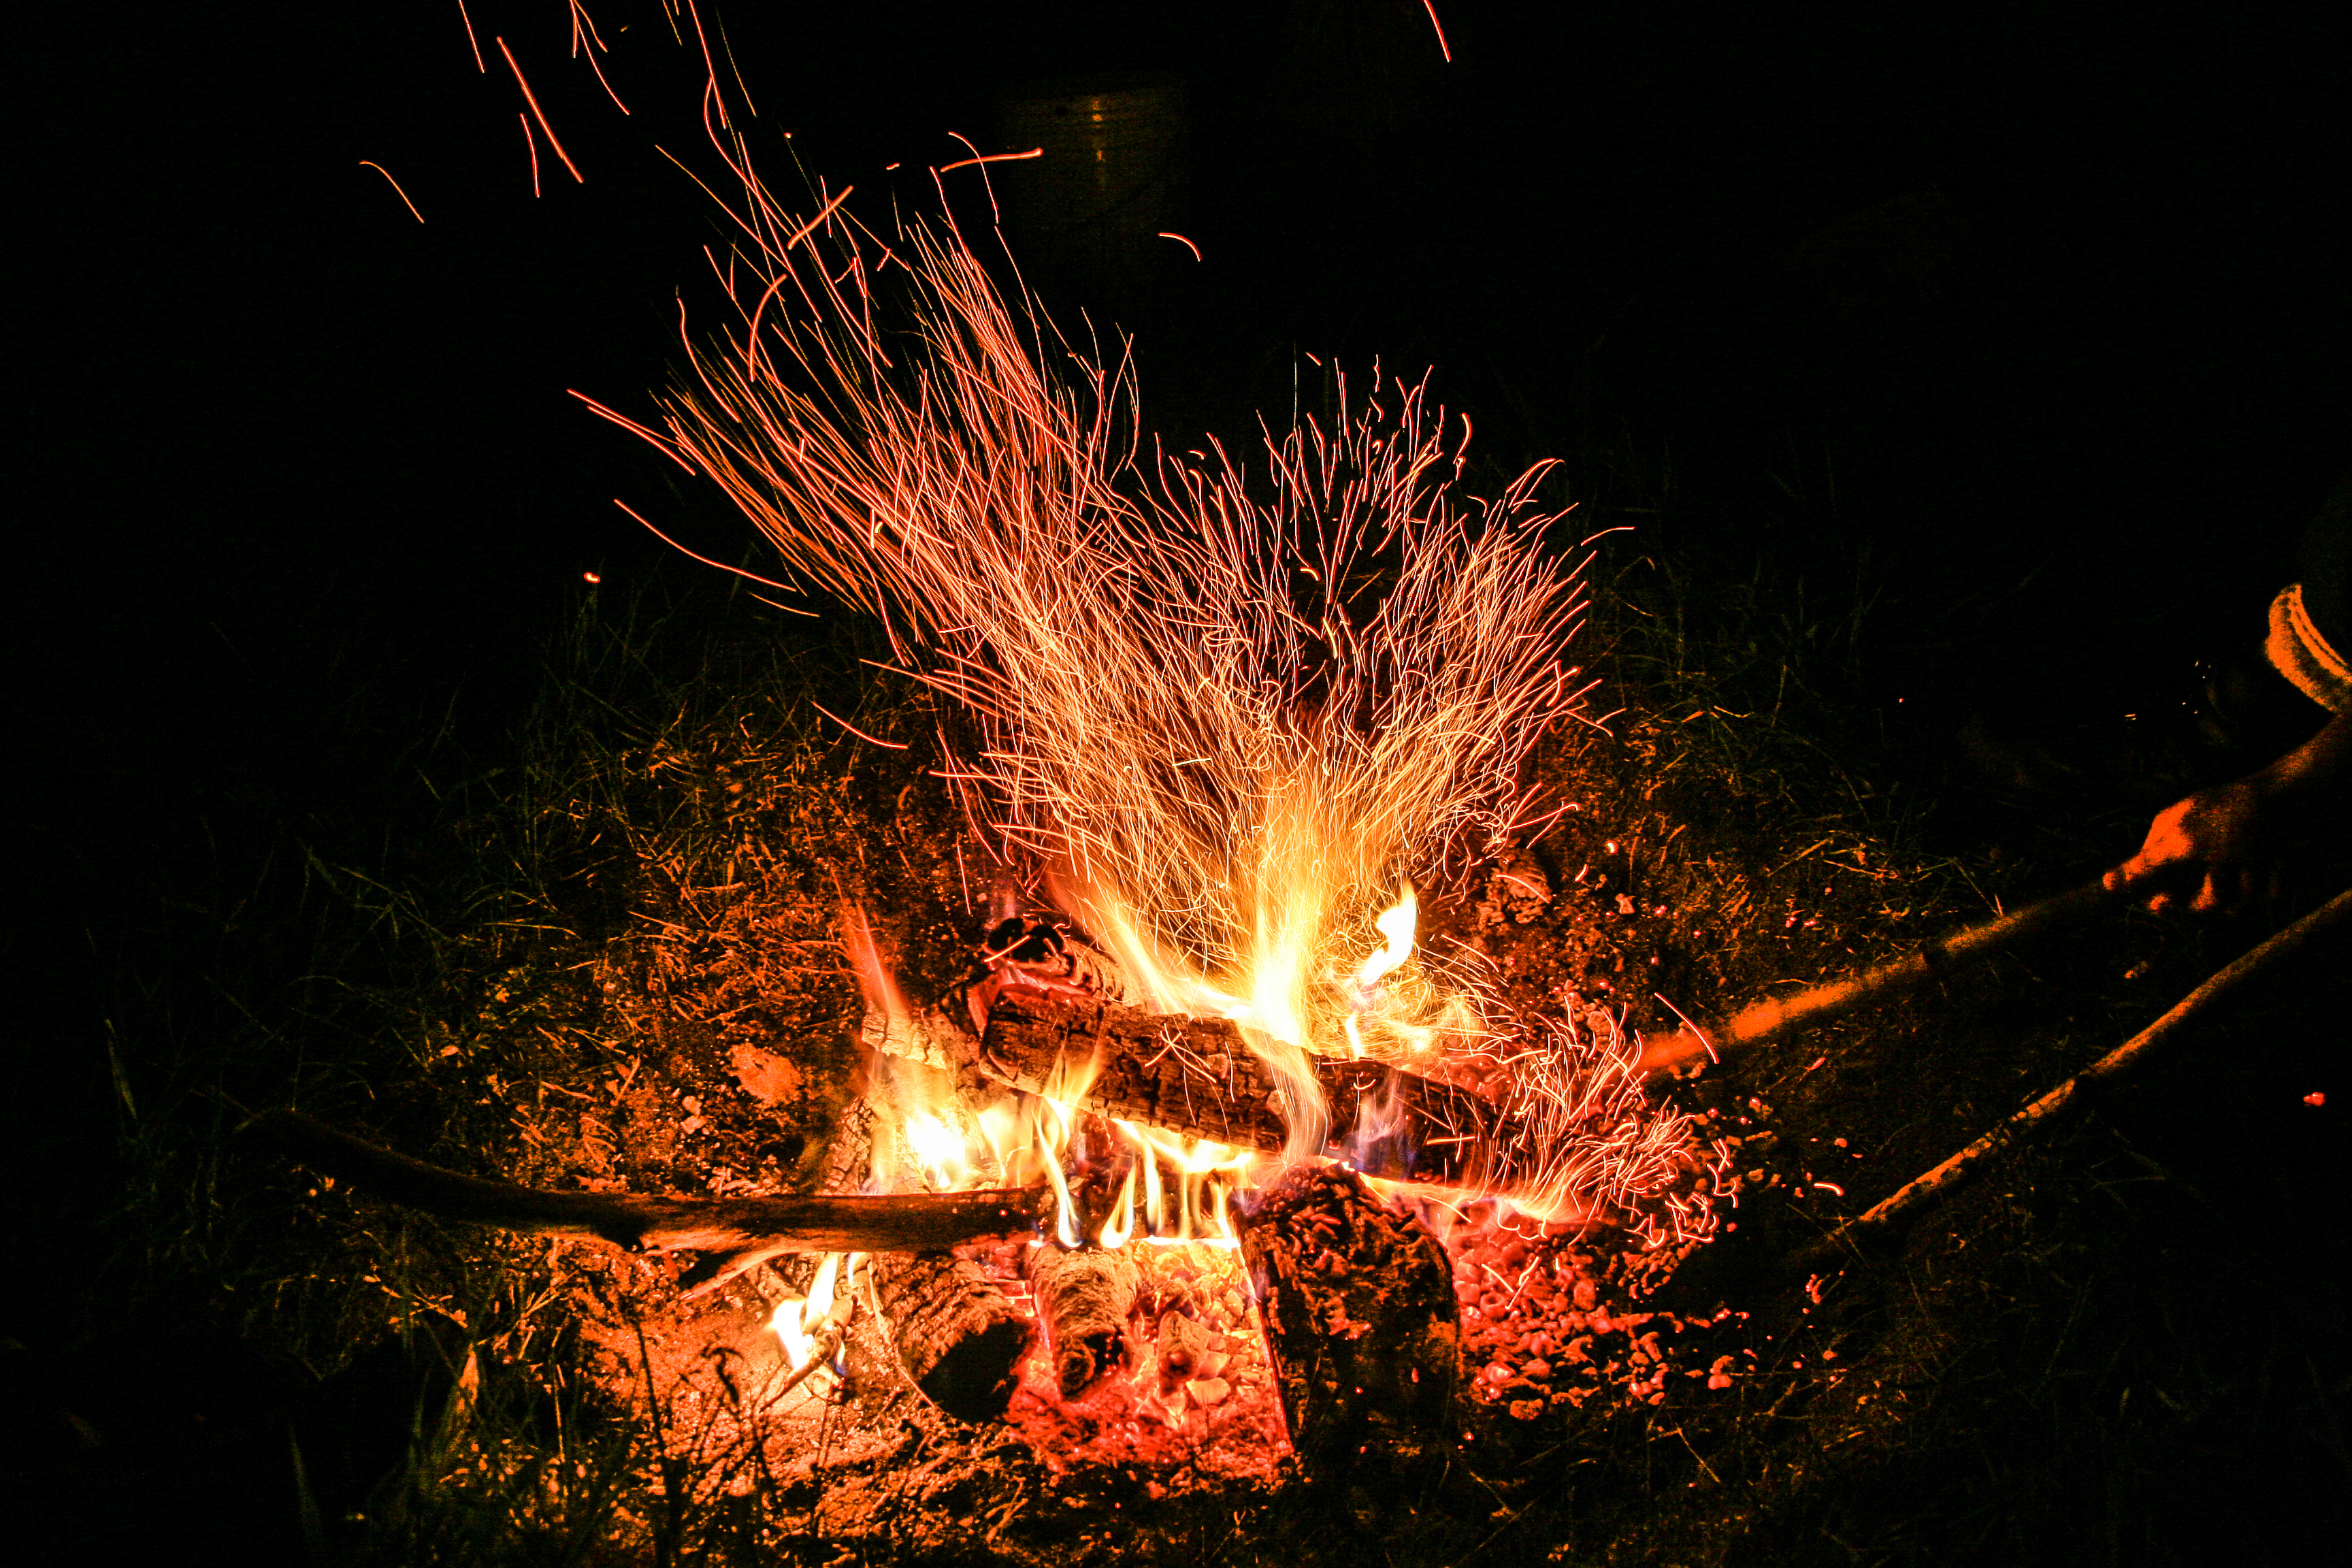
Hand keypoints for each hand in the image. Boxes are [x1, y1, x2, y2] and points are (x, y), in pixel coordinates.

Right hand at [2105, 711, 2345, 915]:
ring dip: (2248, 883)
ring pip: (2235, 903)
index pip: (2154, 885)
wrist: (2296, 800)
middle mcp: (2201, 854)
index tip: (2166, 904)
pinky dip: (2273, 878)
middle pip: (2196, 901)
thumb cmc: (2235, 816)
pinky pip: (2265, 893)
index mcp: (2172, 841)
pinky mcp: (2265, 870)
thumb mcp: (2184, 842)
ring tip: (2257, 855)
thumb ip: (2145, 866)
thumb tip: (2104, 883)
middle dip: (2214, 892)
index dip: (2162, 899)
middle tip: (2223, 867)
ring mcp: (2234, 863)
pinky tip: (2276, 857)